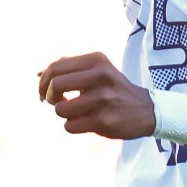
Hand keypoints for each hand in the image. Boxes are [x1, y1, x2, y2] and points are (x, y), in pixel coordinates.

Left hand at [36, 52, 155, 139]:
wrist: (147, 110)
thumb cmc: (114, 89)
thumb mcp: (98, 70)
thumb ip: (69, 68)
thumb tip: (38, 73)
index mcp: (97, 60)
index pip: (55, 67)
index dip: (43, 82)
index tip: (44, 91)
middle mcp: (101, 76)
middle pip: (55, 85)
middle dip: (48, 97)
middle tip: (55, 102)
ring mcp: (103, 98)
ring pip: (60, 109)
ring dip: (62, 114)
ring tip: (75, 112)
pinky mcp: (104, 119)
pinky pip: (69, 126)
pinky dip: (72, 126)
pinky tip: (85, 122)